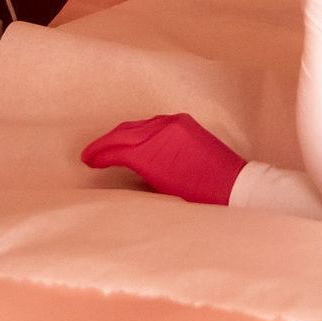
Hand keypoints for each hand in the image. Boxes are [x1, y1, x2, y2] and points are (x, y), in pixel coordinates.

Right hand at [83, 112, 245, 204]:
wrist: (235, 187)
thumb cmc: (199, 197)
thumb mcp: (161, 189)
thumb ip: (139, 172)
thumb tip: (124, 166)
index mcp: (152, 151)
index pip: (117, 149)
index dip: (99, 155)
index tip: (87, 160)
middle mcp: (162, 130)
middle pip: (124, 132)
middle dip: (105, 143)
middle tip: (90, 154)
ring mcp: (174, 123)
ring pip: (138, 125)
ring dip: (121, 135)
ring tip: (108, 147)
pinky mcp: (185, 122)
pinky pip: (154, 123)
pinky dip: (140, 130)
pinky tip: (134, 139)